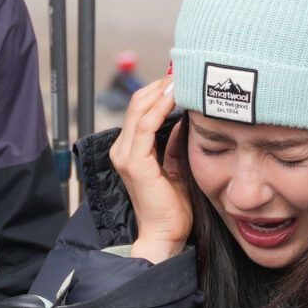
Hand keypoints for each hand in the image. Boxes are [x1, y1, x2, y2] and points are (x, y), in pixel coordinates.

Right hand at [110, 72, 191, 261]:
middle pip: (137, 102)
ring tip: (182, 78)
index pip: (140, 108)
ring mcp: (126, 155)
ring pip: (139, 108)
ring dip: (162, 90)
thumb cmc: (173, 206)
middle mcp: (123, 149)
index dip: (160, 90)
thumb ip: (175, 142)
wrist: (165, 235)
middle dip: (161, 84)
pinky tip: (176, 97)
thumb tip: (184, 117)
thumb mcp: (176, 165)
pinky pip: (145, 125)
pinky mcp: (135, 162)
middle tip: (185, 72)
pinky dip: (161, 107)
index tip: (182, 79)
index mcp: (130, 150)